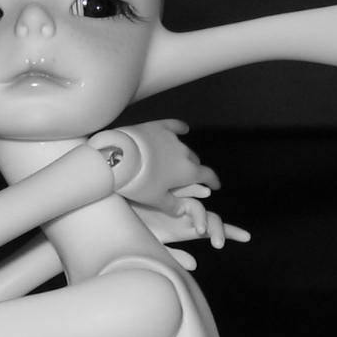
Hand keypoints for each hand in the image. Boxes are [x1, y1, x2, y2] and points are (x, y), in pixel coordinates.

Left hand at [95, 119, 221, 215]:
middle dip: (192, 170)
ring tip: (174, 161)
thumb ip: (172, 206)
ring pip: (183, 148)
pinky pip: (174, 126)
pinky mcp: (159, 127)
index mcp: (188, 172)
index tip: (215, 186)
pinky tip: (183, 129)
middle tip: (184, 178)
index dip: (213, 181)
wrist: (120, 157)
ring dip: (181, 155)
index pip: (207, 176)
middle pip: (194, 162)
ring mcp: (172, 138)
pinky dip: (179, 129)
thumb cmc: (139, 183)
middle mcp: (184, 153)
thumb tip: (182, 210)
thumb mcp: (155, 200)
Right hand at [137, 189, 249, 268]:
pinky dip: (192, 191)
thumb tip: (195, 264)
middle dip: (219, 230)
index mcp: (182, 228)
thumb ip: (174, 256)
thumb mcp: (153, 248)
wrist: (108, 217)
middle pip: (210, 219)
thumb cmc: (127, 234)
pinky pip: (180, 191)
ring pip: (198, 207)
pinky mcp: (161, 194)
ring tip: (200, 232)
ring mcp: (173, 203)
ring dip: (202, 219)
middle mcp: (182, 214)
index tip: (248, 237)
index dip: (230, 231)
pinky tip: (203, 195)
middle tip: (217, 245)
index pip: (211, 228)